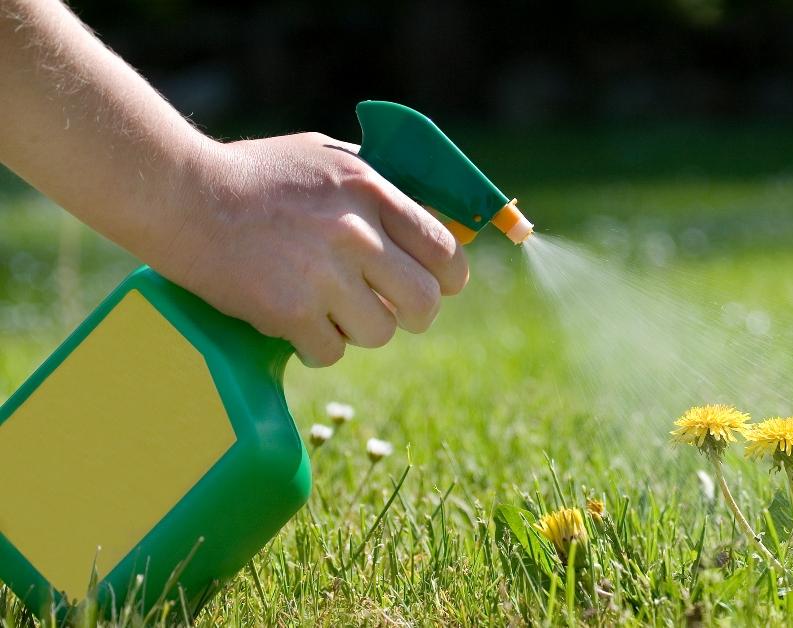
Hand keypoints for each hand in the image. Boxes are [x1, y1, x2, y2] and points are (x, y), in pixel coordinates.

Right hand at [156, 132, 468, 366]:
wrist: (180, 194)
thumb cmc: (255, 174)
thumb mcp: (326, 158)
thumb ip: (379, 187)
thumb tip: (431, 219)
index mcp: (371, 191)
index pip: (444, 250)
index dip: (449, 277)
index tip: (440, 286)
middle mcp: (356, 233)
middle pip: (424, 302)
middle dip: (413, 314)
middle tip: (390, 311)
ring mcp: (323, 274)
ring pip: (380, 332)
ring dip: (359, 329)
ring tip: (329, 309)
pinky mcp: (289, 312)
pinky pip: (331, 352)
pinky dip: (316, 346)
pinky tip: (295, 322)